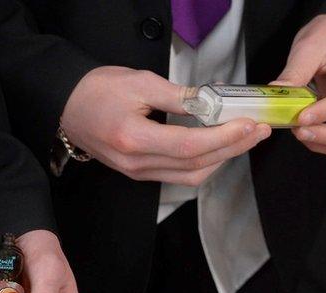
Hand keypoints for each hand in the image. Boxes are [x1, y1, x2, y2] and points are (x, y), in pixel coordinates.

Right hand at [60, 66, 271, 185]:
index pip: (189, 145)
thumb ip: (180, 96)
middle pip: (195, 164)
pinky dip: (204, 163)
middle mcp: (136, 163)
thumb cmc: (97, 90)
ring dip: (222, 159)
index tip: (249, 124)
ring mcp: (138, 172)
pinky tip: (219, 147)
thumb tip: (213, 104)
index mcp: (133, 139)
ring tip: (244, 138)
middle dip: (233, 148)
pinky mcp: (140, 173)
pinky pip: (179, 176)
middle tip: (258, 130)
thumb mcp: (140, 82)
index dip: (224, 137)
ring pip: (191, 176)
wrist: (67, 106)